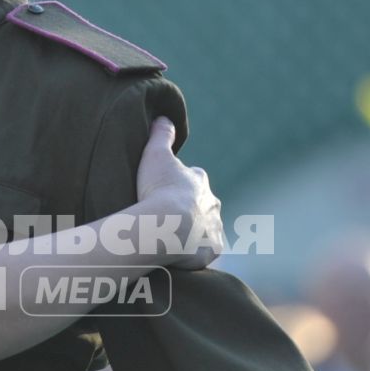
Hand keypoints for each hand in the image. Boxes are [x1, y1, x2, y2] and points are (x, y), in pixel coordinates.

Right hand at [134, 117, 222, 268]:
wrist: (165, 227)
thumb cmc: (158, 189)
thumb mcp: (155, 154)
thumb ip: (160, 134)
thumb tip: (164, 117)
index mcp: (199, 181)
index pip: (191, 179)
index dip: (177, 184)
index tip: (162, 191)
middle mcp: (213, 203)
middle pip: (201, 204)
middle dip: (188, 209)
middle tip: (165, 217)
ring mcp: (214, 227)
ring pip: (205, 228)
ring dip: (193, 232)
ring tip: (171, 238)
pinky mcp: (213, 249)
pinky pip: (205, 250)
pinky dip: (195, 251)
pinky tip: (179, 254)